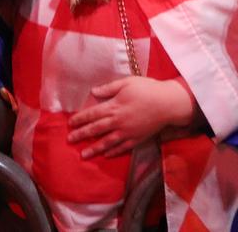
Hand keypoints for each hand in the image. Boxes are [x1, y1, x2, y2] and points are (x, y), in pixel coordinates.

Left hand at [66, 76, 196, 158]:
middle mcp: (118, 122)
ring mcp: (127, 132)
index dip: (80, 119)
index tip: (70, 124)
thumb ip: (109, 88)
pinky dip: (113, 152)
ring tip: (83, 155)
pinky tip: (106, 155)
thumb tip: (93, 92)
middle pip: (96, 129)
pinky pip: (122, 148)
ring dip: (94, 149)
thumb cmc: (147, 89)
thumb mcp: (127, 82)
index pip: (92, 114)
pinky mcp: (137, 139)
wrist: (168, 103)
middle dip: (82, 135)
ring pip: (107, 142)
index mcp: (114, 107)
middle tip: (70, 140)